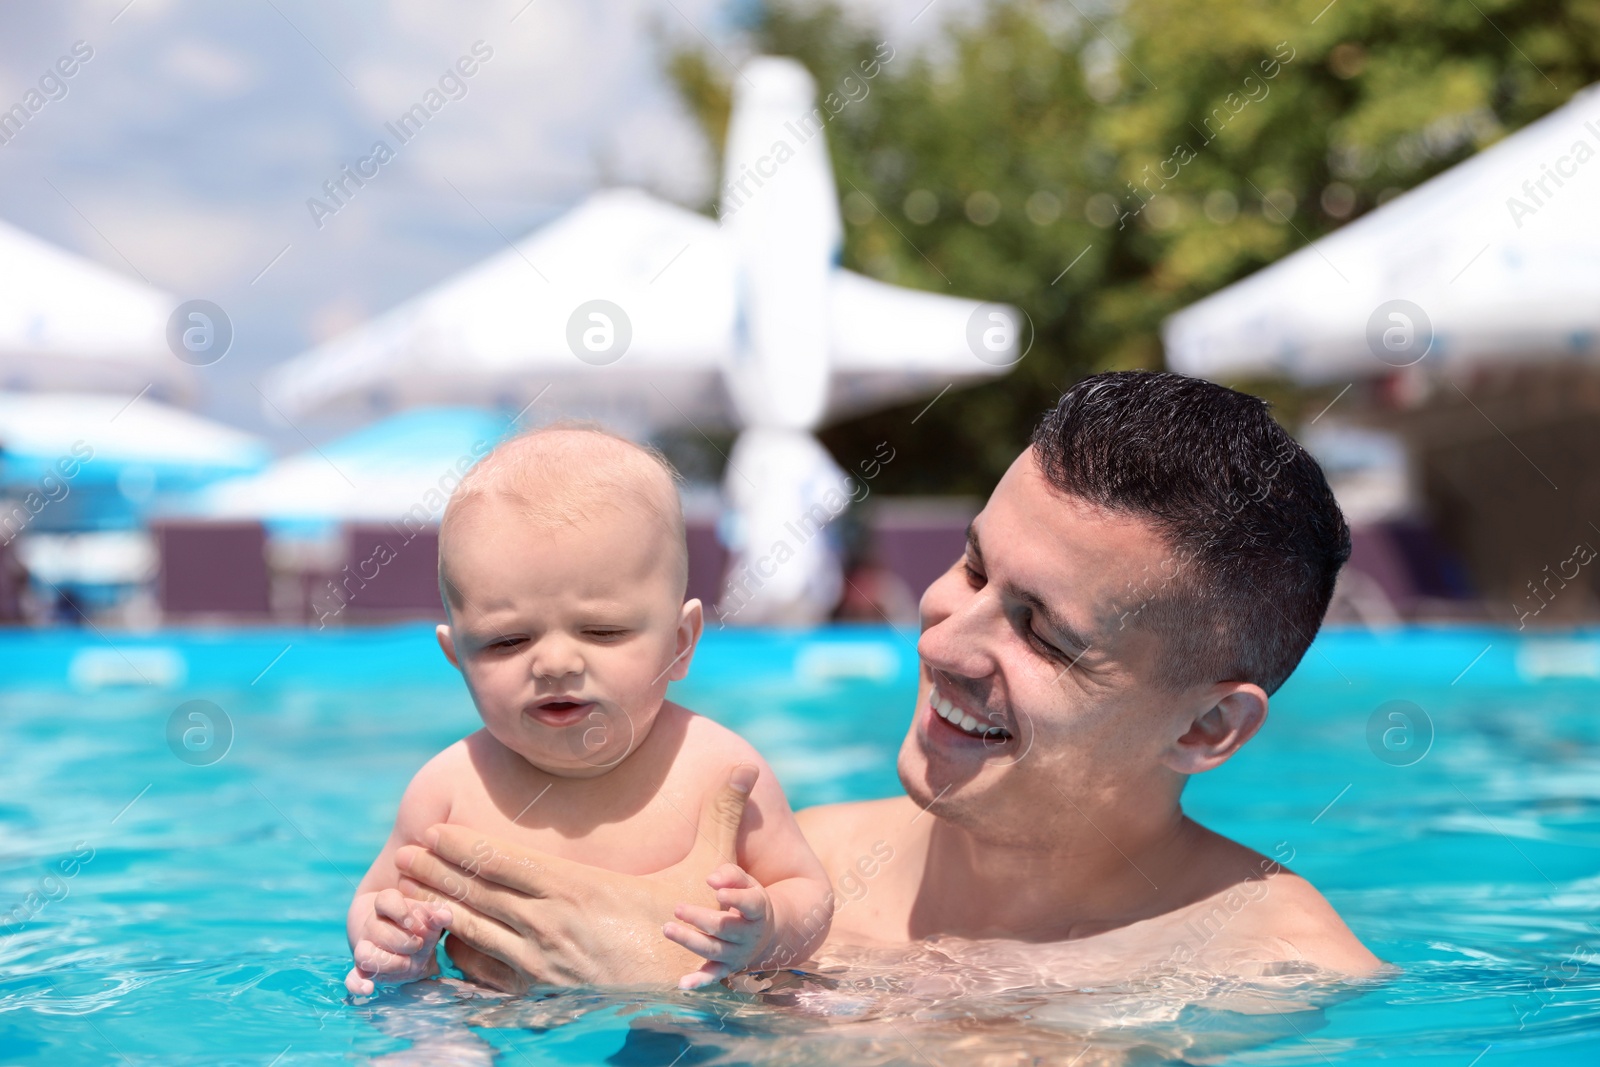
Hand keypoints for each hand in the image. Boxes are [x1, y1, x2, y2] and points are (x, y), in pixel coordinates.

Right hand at [345, 889, 451, 994]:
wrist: (408, 942)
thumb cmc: (420, 926)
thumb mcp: (429, 917)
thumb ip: (437, 914)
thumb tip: (445, 916)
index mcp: (387, 905)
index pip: (385, 901)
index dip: (400, 912)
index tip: (414, 923)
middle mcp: (372, 926)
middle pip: (376, 928)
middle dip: (402, 940)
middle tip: (419, 944)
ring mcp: (365, 948)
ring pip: (364, 954)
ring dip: (388, 961)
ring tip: (407, 963)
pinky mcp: (364, 971)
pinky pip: (352, 978)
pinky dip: (357, 984)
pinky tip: (368, 989)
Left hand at [393, 763, 757, 989]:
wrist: (695, 997)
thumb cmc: (697, 929)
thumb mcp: (710, 869)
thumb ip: (718, 815)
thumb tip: (746, 766)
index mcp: (579, 890)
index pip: (507, 863)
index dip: (465, 845)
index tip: (431, 828)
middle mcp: (552, 927)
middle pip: (479, 895)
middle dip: (436, 873)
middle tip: (401, 855)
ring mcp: (543, 965)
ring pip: (473, 934)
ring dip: (435, 910)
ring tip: (401, 893)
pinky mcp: (543, 994)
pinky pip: (487, 976)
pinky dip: (456, 958)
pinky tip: (438, 947)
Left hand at [665, 863, 774, 987]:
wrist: (766, 933)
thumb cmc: (749, 901)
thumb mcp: (747, 884)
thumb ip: (730, 875)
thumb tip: (711, 879)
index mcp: (758, 911)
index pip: (750, 905)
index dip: (735, 899)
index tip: (717, 892)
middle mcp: (749, 936)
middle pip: (724, 928)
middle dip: (699, 918)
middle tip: (677, 908)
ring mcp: (738, 954)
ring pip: (713, 950)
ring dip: (689, 941)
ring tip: (667, 928)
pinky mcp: (727, 968)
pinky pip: (713, 976)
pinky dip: (699, 981)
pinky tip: (682, 983)